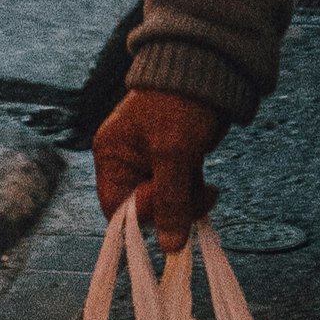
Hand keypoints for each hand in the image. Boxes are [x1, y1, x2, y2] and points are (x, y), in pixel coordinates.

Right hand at [93, 86, 215, 238]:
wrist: (208, 72)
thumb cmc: (180, 105)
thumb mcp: (174, 153)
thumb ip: (170, 201)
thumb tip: (170, 247)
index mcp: (111, 156)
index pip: (117, 209)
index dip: (144, 214)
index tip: (172, 204)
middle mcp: (125, 162)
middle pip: (143, 209)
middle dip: (172, 209)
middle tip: (200, 196)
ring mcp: (150, 163)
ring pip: (165, 204)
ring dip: (187, 202)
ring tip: (207, 188)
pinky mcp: (172, 163)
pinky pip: (178, 193)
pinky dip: (192, 194)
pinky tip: (206, 185)